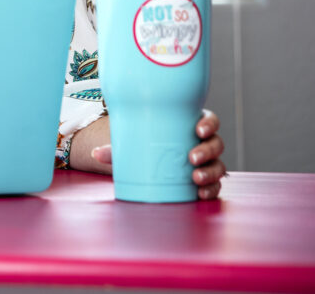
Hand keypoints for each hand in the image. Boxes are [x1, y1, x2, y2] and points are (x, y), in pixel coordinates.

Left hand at [90, 109, 226, 200]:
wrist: (147, 164)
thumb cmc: (145, 146)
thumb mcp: (134, 144)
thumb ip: (117, 149)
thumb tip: (96, 153)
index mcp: (190, 125)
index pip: (209, 121)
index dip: (209, 124)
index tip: (198, 129)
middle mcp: (202, 143)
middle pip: (216, 144)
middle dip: (207, 151)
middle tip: (191, 158)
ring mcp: (206, 163)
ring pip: (218, 165)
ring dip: (210, 172)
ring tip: (195, 178)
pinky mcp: (205, 181)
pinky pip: (215, 185)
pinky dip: (211, 189)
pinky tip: (201, 193)